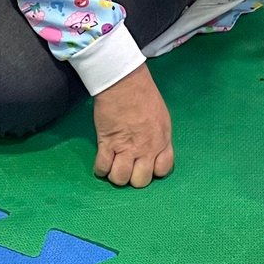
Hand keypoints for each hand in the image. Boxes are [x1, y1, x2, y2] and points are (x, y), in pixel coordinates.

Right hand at [92, 67, 173, 188]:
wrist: (124, 83)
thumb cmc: (144, 95)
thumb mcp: (162, 118)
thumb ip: (159, 138)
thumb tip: (153, 151)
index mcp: (162, 141)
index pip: (162, 170)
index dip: (153, 171)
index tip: (145, 164)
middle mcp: (146, 149)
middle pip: (141, 181)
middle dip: (133, 177)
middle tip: (128, 166)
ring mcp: (126, 148)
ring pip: (120, 178)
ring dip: (116, 175)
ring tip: (114, 165)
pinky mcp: (107, 144)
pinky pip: (102, 167)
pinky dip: (100, 169)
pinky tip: (102, 161)